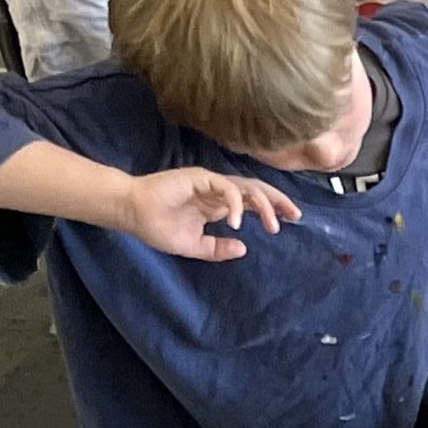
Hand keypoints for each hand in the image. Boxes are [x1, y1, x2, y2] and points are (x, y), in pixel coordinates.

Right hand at [115, 168, 299, 260]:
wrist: (132, 214)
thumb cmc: (158, 227)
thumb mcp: (195, 246)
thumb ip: (218, 249)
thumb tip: (243, 248)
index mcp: (219, 204)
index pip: (253, 201)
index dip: (273, 208)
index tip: (291, 220)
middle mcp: (217, 190)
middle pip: (256, 190)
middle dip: (278, 201)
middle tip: (296, 215)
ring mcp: (208, 182)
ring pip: (246, 187)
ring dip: (263, 205)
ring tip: (273, 225)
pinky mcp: (198, 178)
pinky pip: (225, 188)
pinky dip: (235, 203)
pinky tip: (237, 221)